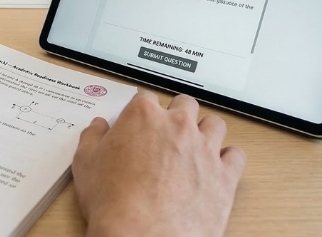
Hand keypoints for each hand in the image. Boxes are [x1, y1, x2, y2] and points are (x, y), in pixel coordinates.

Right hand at [73, 92, 245, 236]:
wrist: (142, 236)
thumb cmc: (114, 203)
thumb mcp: (85, 164)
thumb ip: (92, 138)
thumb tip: (98, 127)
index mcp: (143, 116)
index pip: (145, 98)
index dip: (140, 112)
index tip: (137, 124)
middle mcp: (178, 126)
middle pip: (184, 104)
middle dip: (176, 115)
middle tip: (166, 134)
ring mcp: (205, 149)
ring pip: (214, 124)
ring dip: (205, 131)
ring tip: (194, 146)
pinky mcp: (225, 175)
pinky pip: (236, 156)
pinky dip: (228, 158)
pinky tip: (217, 165)